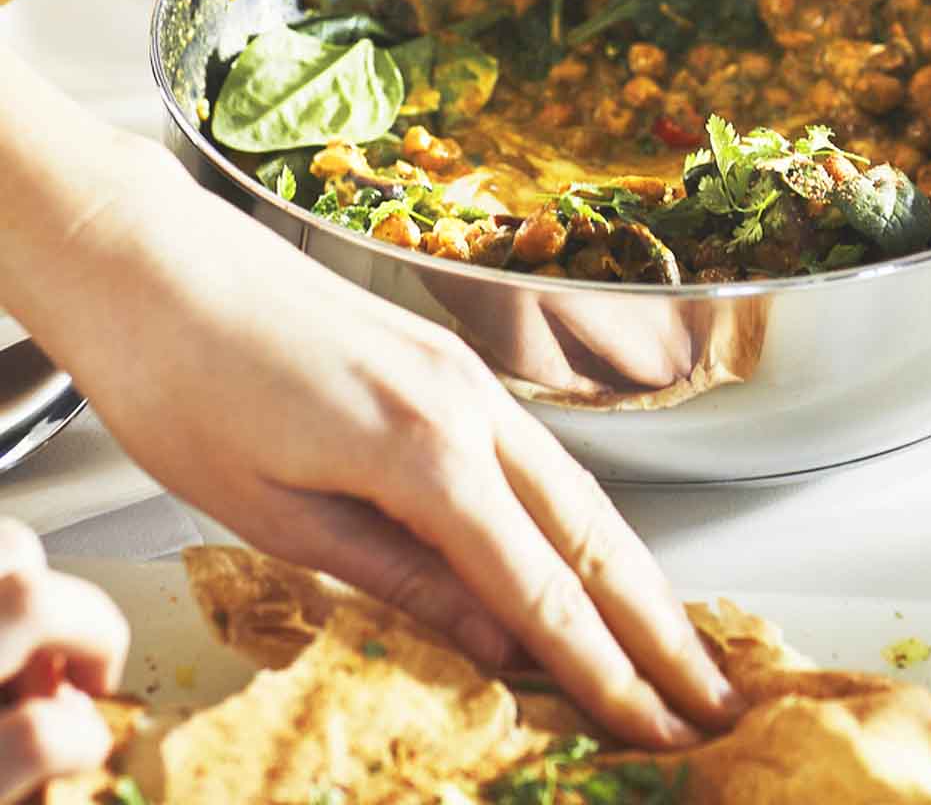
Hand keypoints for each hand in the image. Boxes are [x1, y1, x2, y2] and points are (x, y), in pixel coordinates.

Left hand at [0, 52, 739, 752]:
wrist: (153, 262)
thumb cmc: (183, 384)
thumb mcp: (275, 511)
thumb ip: (398, 577)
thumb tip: (490, 640)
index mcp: (424, 452)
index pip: (540, 588)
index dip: (605, 671)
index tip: (658, 731)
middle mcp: (467, 403)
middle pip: (591, 530)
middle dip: (659, 623)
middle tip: (713, 697)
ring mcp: (463, 373)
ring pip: (576, 485)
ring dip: (632, 569)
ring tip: (676, 639)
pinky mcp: (444, 358)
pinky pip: (535, 451)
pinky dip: (579, 515)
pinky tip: (588, 549)